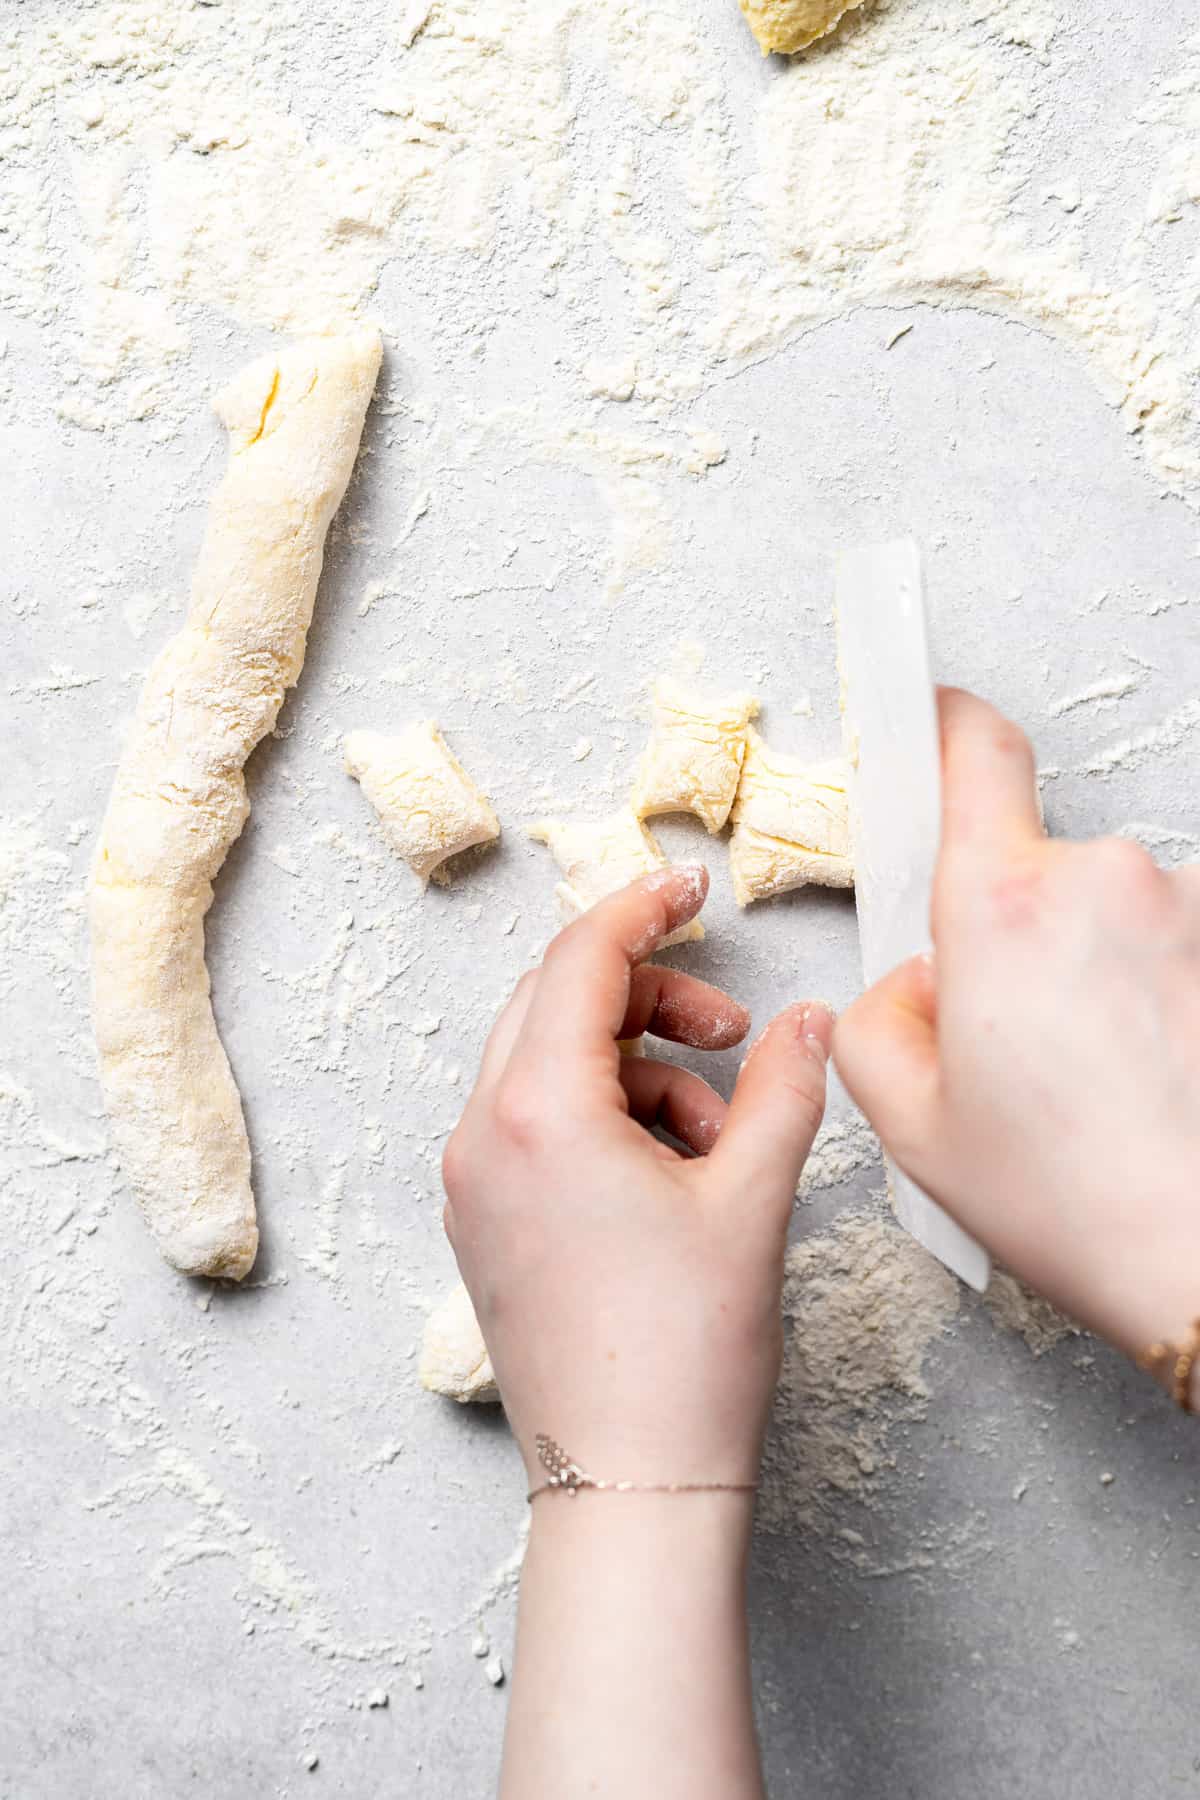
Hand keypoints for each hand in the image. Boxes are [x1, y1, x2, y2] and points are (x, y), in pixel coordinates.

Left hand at [442, 864, 834, 1486]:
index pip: (580, 960)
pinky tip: (672, 1174)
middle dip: (648, 997)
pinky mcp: (483, 1224)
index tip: (692, 886)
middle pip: (555, 1003)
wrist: (630, 1485)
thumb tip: (810, 1021)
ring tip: (716, 1134)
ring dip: (636, 1068)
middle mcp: (483, 1135)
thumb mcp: (752, 1197)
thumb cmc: (685, 1352)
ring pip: (547, 1065)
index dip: (643, 908)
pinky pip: (536, 1125)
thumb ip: (786, 1086)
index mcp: (537, 1110)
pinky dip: (604, 1118)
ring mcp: (473, 1183)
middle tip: (729, 1030)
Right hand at [835, 688, 1199, 1371]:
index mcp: (1004, 903)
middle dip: (1009, 929)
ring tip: (1090, 1083)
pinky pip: (1168, 947)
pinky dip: (1149, 999)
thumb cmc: (1079, 1200)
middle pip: (1032, 862)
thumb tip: (916, 983)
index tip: (931, 715)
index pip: (977, 749)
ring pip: (1106, 914)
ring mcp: (1189, 910)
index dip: (945, 721)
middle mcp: (1106, 880)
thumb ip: (875, 1020)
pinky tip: (1142, 1082)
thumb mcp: (911, 1122)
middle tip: (1009, 1036)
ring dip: (1088, 970)